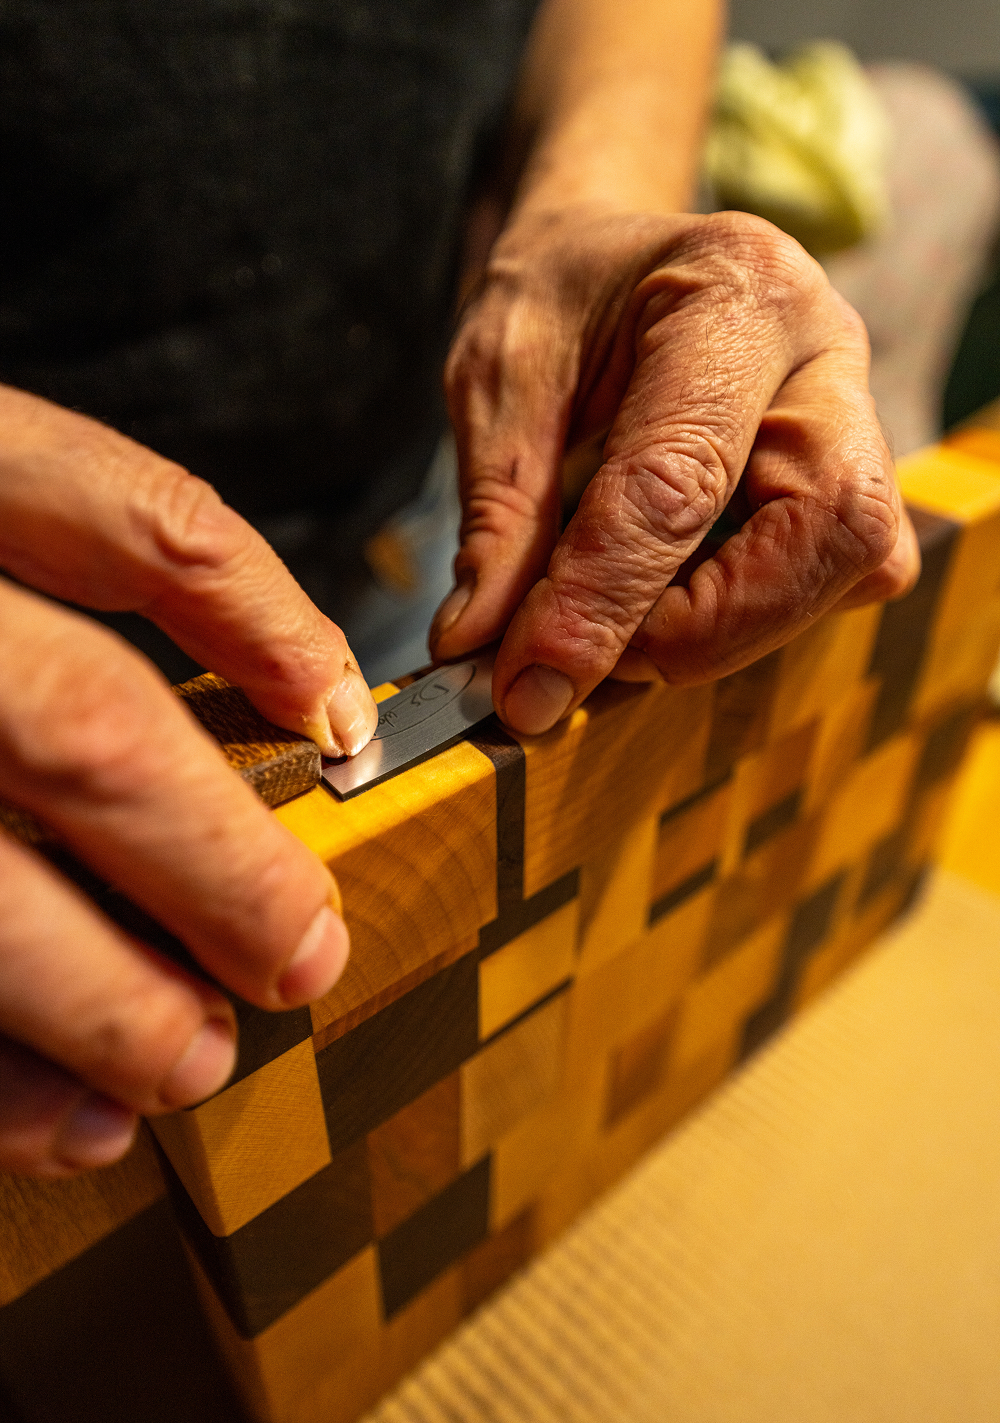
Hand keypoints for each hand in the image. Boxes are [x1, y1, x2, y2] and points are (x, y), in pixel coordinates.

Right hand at [0, 386, 377, 1176]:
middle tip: (302, 958)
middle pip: (80, 725)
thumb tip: (292, 697)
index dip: (261, 618)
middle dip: (214, 859)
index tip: (338, 723)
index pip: (136, 520)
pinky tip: (64, 1119)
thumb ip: (84, 549)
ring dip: (102, 999)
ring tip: (194, 1064)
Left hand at [431, 206, 919, 731]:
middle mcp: (824, 346)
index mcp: (731, 289)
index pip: (678, 478)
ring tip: (625, 631)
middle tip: (601, 661)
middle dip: (709, 625)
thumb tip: (478, 650)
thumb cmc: (557, 304)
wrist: (609, 263)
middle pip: (827, 523)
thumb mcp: (497, 385)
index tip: (527, 685)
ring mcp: (860, 407)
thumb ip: (497, 519)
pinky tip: (674, 603)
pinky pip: (841, 574)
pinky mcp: (859, 471)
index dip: (601, 601)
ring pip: (853, 559)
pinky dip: (753, 614)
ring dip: (733, 628)